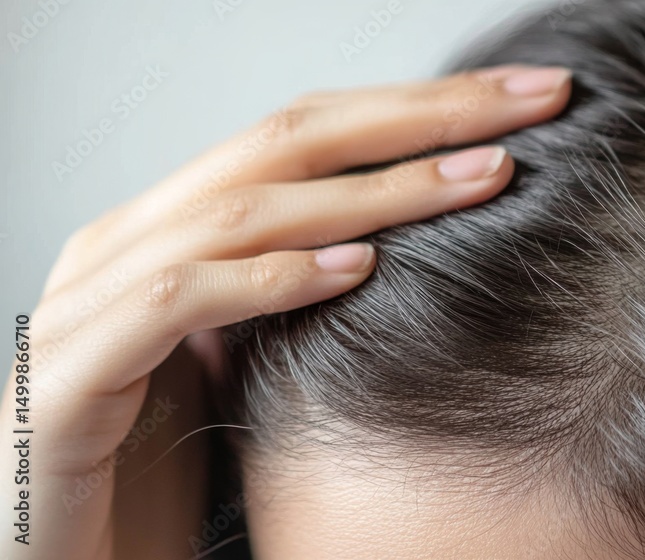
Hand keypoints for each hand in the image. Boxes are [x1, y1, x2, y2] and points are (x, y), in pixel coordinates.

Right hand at [0, 65, 571, 559]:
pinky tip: (354, 269)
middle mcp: (132, 241)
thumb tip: (389, 247)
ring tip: (479, 176)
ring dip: (373, 192)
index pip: (308, 137)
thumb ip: (290, 291)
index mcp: (175, 230)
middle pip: (289, 144)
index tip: (523, 102)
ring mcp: (91, 300)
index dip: (418, 110)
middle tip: (529, 101)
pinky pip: (175, 301)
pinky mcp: (70, 374)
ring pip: (244, 210)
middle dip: (420, 117)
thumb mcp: (241, 359)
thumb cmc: (157, 466)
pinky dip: (268, 279)